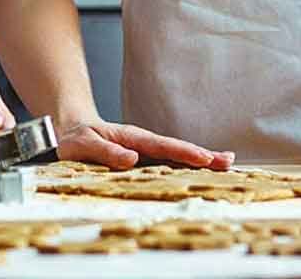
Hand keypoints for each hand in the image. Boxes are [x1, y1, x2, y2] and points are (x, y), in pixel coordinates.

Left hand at [55, 119, 234, 170]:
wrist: (71, 131)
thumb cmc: (76, 138)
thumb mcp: (83, 145)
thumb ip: (105, 153)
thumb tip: (132, 159)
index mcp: (130, 138)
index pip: (161, 145)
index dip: (183, 152)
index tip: (204, 158)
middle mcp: (142, 143)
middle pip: (176, 149)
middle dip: (203, 154)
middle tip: (229, 161)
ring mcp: (145, 150)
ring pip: (176, 155)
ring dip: (200, 159)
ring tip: (226, 164)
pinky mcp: (144, 158)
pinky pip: (168, 162)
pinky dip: (187, 165)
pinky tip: (202, 170)